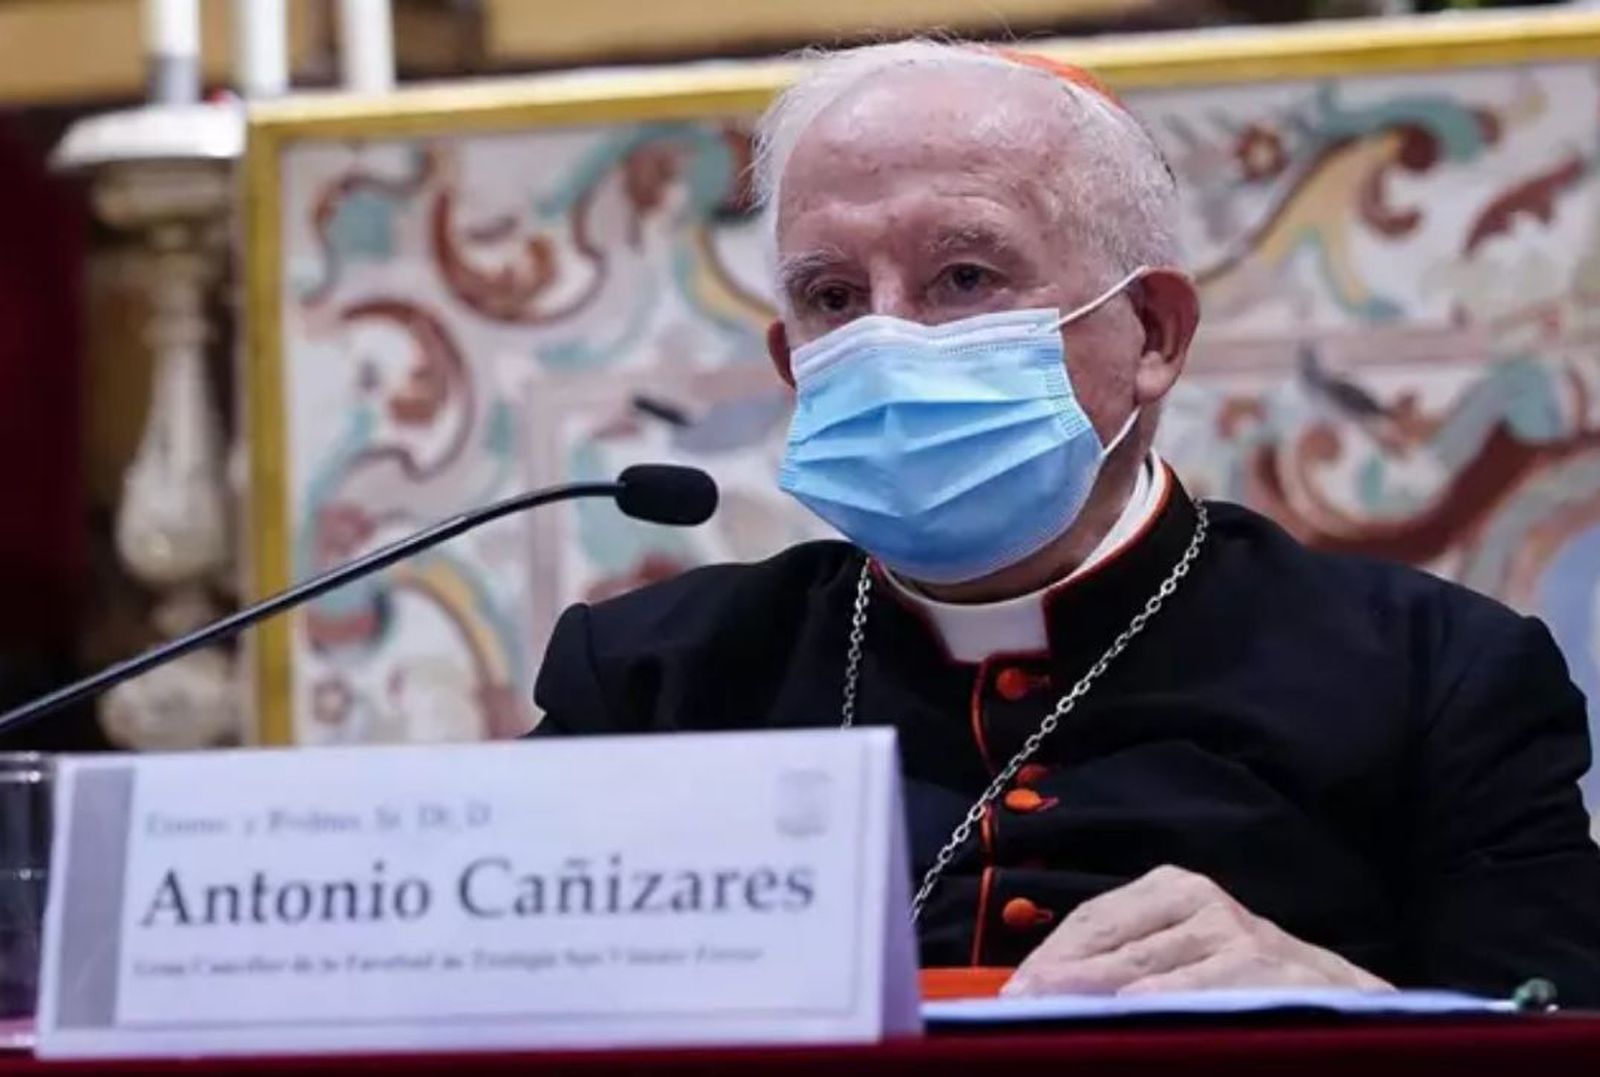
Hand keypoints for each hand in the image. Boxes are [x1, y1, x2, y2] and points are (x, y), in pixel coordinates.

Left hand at [1002, 865, 1391, 995]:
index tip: (1010, 993)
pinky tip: (1122, 1020)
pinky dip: (1151, 1009)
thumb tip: (1042, 987)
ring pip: (1139, 971)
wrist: (1356, 1010)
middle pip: (1105, 942)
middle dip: (1056, 981)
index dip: (1047, 958)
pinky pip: (1187, 994)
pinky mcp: (1259, 970)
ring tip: (1046, 1020)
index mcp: (1176, 889)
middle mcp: (1202, 901)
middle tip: (1015, 1008)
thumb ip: (1129, 961)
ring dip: (1089, 1000)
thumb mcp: (1189, 959)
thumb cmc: (1257, 987)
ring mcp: (1234, 935)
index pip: (1092, 920)